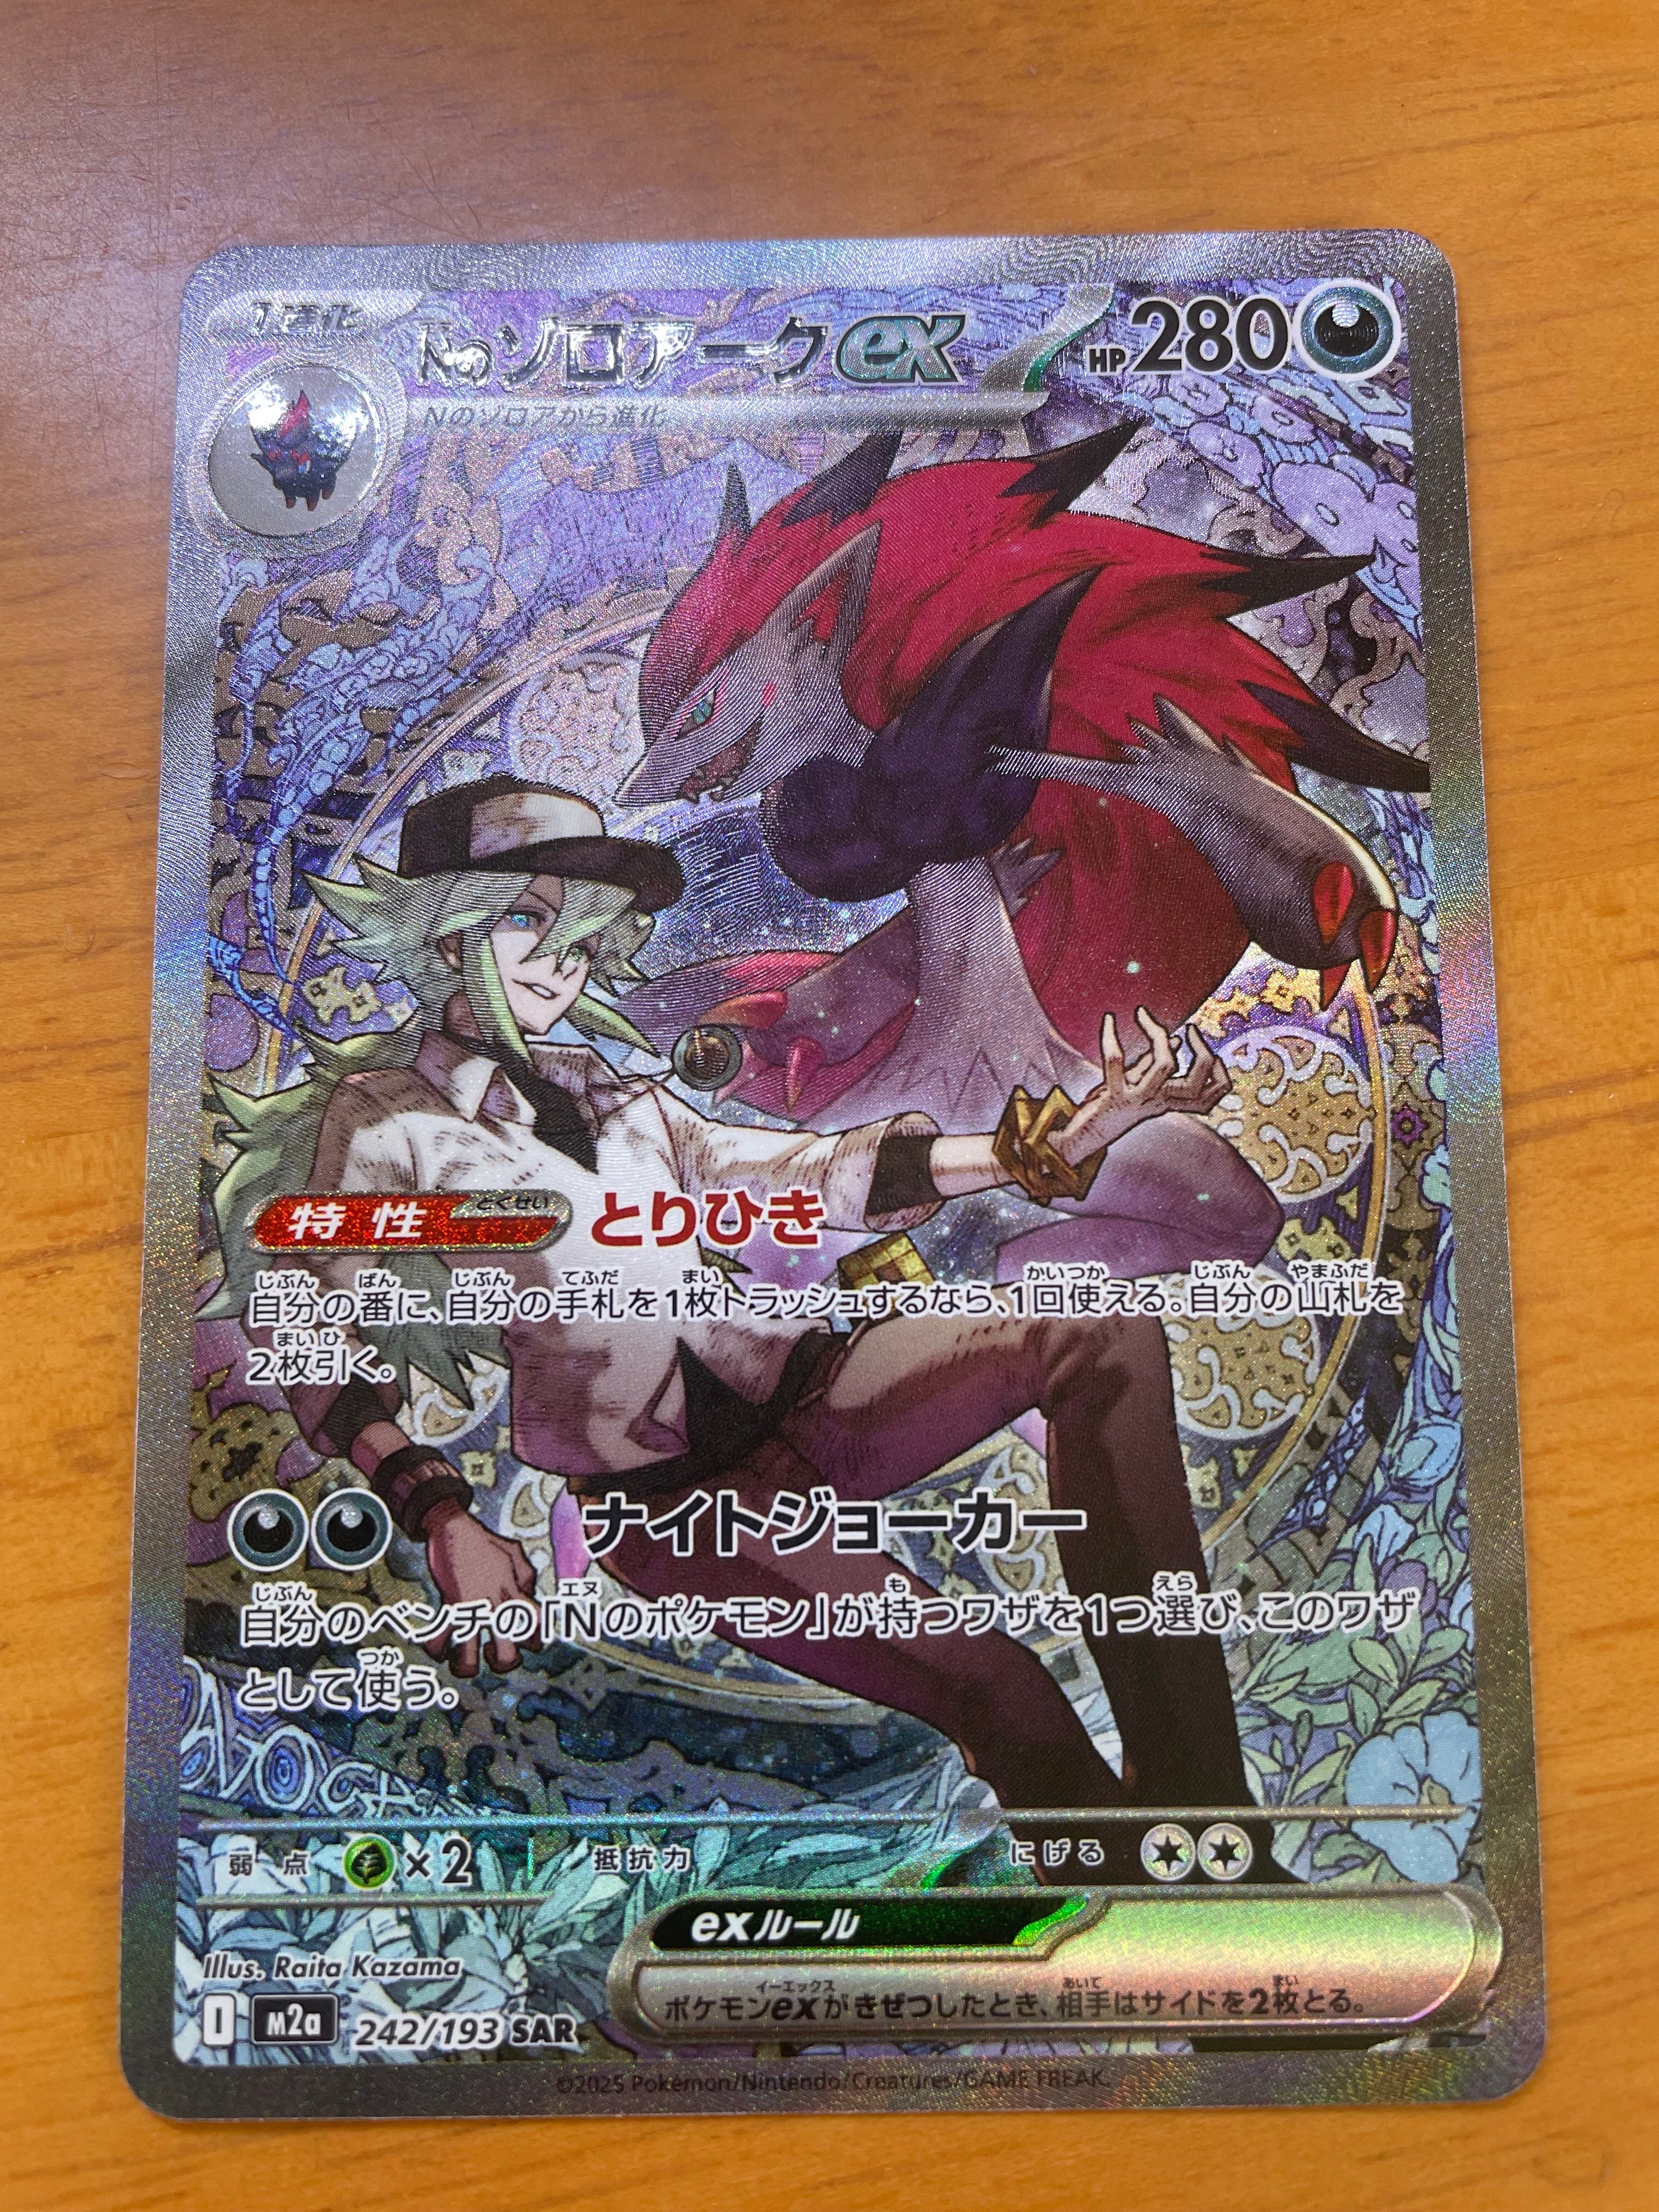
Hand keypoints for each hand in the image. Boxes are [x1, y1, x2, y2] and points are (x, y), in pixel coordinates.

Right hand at [422, 1500, 540, 1677]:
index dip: (534, 1641)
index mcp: (515, 1595)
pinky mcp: (448, 1605)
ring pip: (468, 1659)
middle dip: (502, 1664)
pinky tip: (438, 1645)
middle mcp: (496, 1606)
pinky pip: (439, 1640)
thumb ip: (526, 1577)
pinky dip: (435, 1649)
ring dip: (465, 1666)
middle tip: (493, 1651)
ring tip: (465, 1656)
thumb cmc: (485, 1542)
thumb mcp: (516, 1555)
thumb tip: (528, 1595)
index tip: (525, 1640)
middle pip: (507, 1657)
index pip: (537, 1629)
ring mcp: (472, 1608)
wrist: (454, 1527)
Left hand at [1052, 1008, 1228, 1166]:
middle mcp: (1159, 1102)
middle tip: (1191, 1028)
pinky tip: (1108, 1020)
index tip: (1209, 1051)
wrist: (1084, 1135)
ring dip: (1159, 1037)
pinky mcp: (1113, 1095)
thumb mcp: (1139, 1084)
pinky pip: (1116, 1063)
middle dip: (1201, 1051)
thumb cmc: (1113, 1105)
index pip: (1212, 1095)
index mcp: (1170, 1100)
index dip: (1221, 1073)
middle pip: (1196, 1084)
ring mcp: (1137, 1100)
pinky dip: (1111, 1039)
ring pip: (1164, 1067)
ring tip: (1146, 1017)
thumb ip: (1155, 1064)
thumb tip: (1176, 1040)